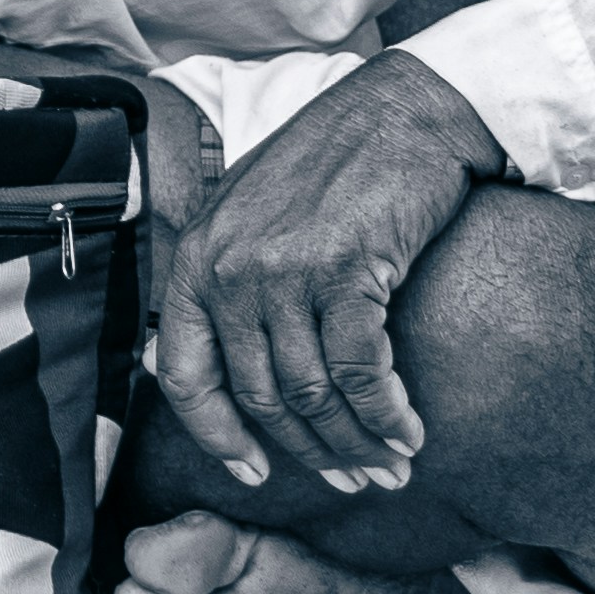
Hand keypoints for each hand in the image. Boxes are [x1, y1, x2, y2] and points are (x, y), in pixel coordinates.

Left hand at [151, 50, 502, 493]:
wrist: (402, 113)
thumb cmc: (332, 165)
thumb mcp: (249, 213)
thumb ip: (225, 280)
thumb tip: (206, 362)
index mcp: (197, 259)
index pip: (184, 376)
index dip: (217, 436)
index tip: (254, 473)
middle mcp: (229, 269)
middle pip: (260, 396)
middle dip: (309, 453)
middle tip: (353, 481)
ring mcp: (283, 270)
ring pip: (313, 394)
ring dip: (356, 444)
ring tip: (391, 466)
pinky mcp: (346, 271)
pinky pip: (361, 374)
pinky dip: (387, 415)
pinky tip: (410, 432)